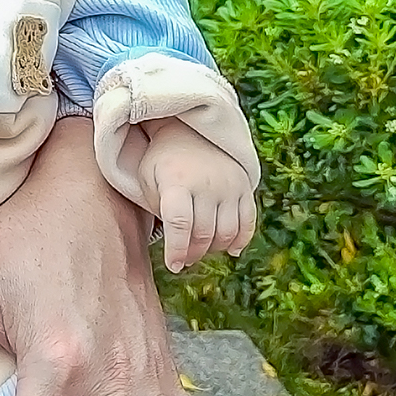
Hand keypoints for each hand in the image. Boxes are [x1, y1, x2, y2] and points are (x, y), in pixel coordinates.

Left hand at [138, 119, 258, 273]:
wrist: (187, 129)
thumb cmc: (161, 162)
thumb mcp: (147, 180)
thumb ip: (157, 211)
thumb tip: (174, 246)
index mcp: (177, 182)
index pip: (180, 223)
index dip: (177, 250)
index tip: (173, 266)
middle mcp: (207, 183)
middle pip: (204, 233)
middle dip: (192, 254)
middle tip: (184, 259)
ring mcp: (229, 185)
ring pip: (227, 233)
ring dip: (213, 249)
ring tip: (200, 249)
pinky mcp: (245, 186)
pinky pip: (248, 222)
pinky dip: (240, 241)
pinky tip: (229, 249)